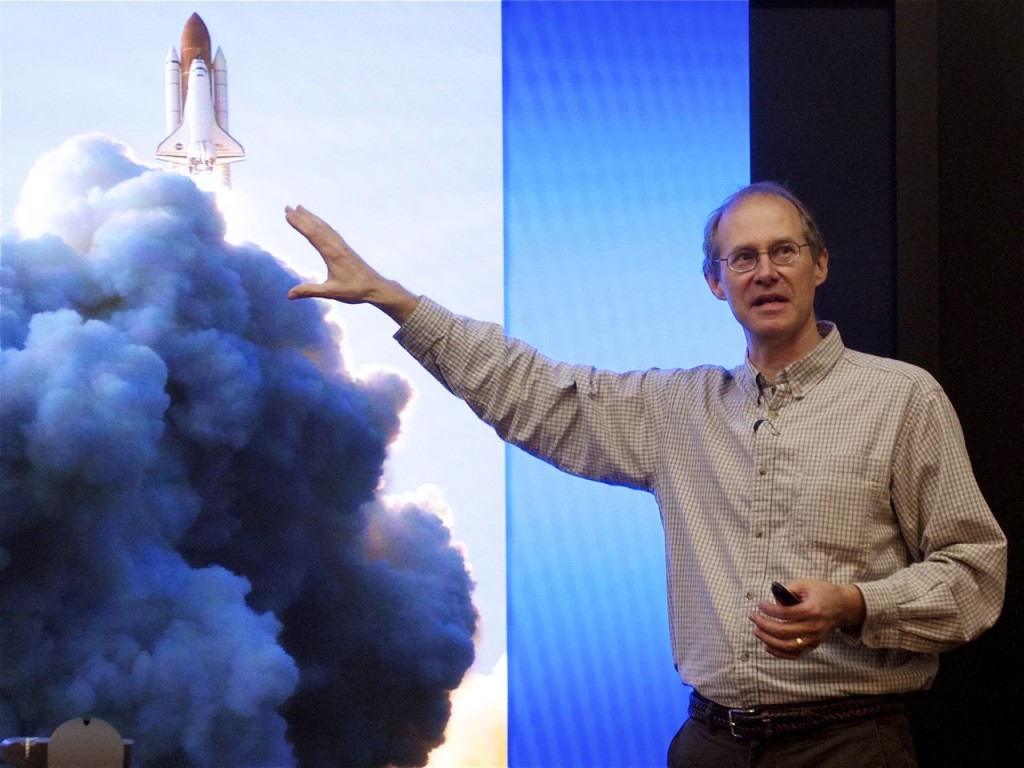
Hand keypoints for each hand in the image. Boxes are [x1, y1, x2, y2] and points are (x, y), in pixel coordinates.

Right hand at [284, 205, 417, 322]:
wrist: (375, 287)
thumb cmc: (354, 290)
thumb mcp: (330, 292)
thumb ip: (309, 291)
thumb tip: (289, 295)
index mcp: (332, 254)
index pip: (312, 235)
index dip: (299, 224)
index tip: (288, 215)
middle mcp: (337, 246)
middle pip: (317, 227)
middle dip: (302, 217)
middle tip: (287, 207)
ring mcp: (342, 245)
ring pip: (325, 227)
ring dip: (311, 217)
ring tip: (300, 208)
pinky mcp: (346, 247)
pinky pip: (331, 231)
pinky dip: (322, 224)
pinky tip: (318, 222)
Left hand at [749, 580, 864, 659]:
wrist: (843, 607)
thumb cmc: (822, 593)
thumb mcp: (806, 584)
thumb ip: (788, 589)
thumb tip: (773, 601)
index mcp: (813, 609)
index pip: (785, 613)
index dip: (769, 609)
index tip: (759, 604)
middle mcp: (815, 627)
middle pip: (784, 632)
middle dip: (764, 625)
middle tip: (753, 617)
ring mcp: (815, 639)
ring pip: (788, 647)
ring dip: (768, 641)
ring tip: (756, 631)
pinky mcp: (814, 646)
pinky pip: (795, 654)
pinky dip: (779, 653)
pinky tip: (767, 646)